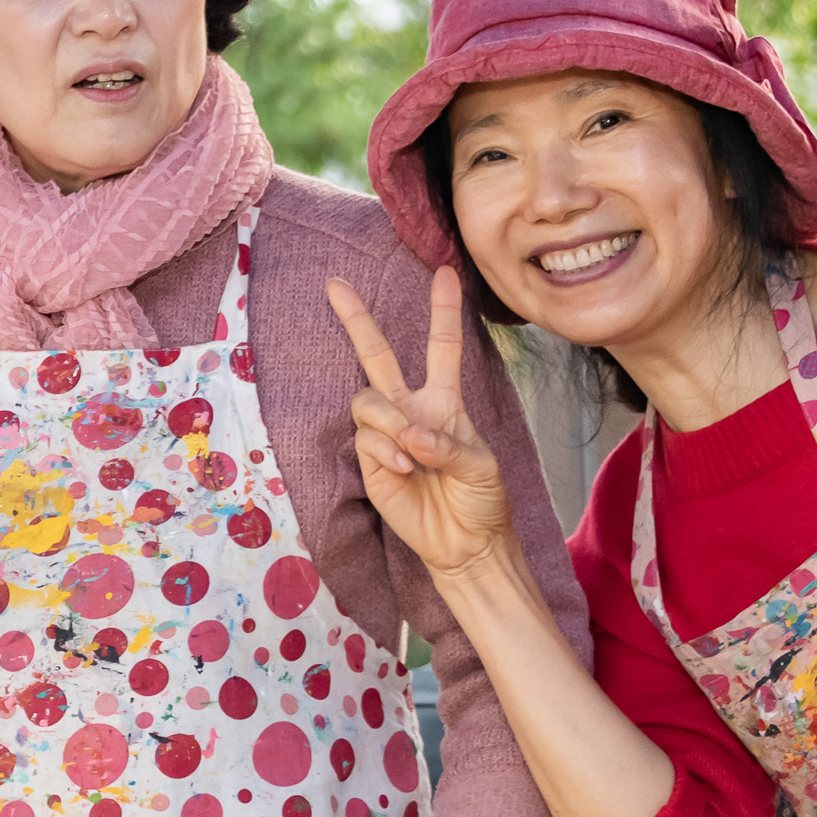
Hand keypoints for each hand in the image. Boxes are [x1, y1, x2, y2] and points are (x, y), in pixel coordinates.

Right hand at [326, 268, 515, 586]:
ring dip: (389, 422)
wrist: (464, 543)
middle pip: (378, 355)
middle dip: (356, 319)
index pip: (442, 348)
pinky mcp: (369, 461)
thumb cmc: (481, 499)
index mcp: (444, 402)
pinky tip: (405, 470)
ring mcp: (386, 434)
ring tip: (410, 454)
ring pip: (368, 401)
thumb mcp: (481, 466)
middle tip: (336, 284)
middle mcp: (410, 409)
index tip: (445, 273)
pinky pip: (366, 439)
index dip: (443, 311)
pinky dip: (386, 451)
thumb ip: (447, 444)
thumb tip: (409, 435)